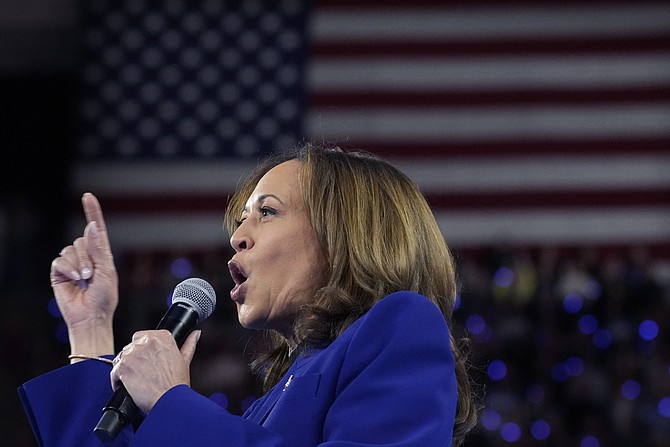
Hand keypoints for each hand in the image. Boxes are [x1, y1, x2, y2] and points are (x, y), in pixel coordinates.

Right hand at [50, 192, 117, 357]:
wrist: (90, 316)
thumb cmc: (104, 297)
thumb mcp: (106, 270)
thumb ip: (98, 248)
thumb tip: (90, 226)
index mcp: (101, 254)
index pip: (96, 229)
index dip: (92, 211)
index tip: (88, 196)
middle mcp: (86, 256)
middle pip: (81, 240)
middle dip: (87, 257)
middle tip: (92, 275)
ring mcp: (72, 263)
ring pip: (70, 250)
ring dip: (78, 265)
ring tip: (84, 280)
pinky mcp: (59, 272)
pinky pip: (59, 260)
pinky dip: (67, 269)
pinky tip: (74, 280)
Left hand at [111, 329, 200, 413]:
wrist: (168, 401)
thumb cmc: (176, 384)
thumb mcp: (185, 360)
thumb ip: (189, 344)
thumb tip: (195, 334)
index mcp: (163, 337)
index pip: (143, 336)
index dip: (143, 351)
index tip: (147, 361)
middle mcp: (147, 341)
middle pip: (131, 346)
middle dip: (134, 358)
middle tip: (142, 372)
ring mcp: (134, 353)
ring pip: (121, 358)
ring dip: (126, 368)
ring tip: (137, 380)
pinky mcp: (123, 366)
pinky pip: (114, 371)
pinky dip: (118, 380)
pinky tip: (129, 386)